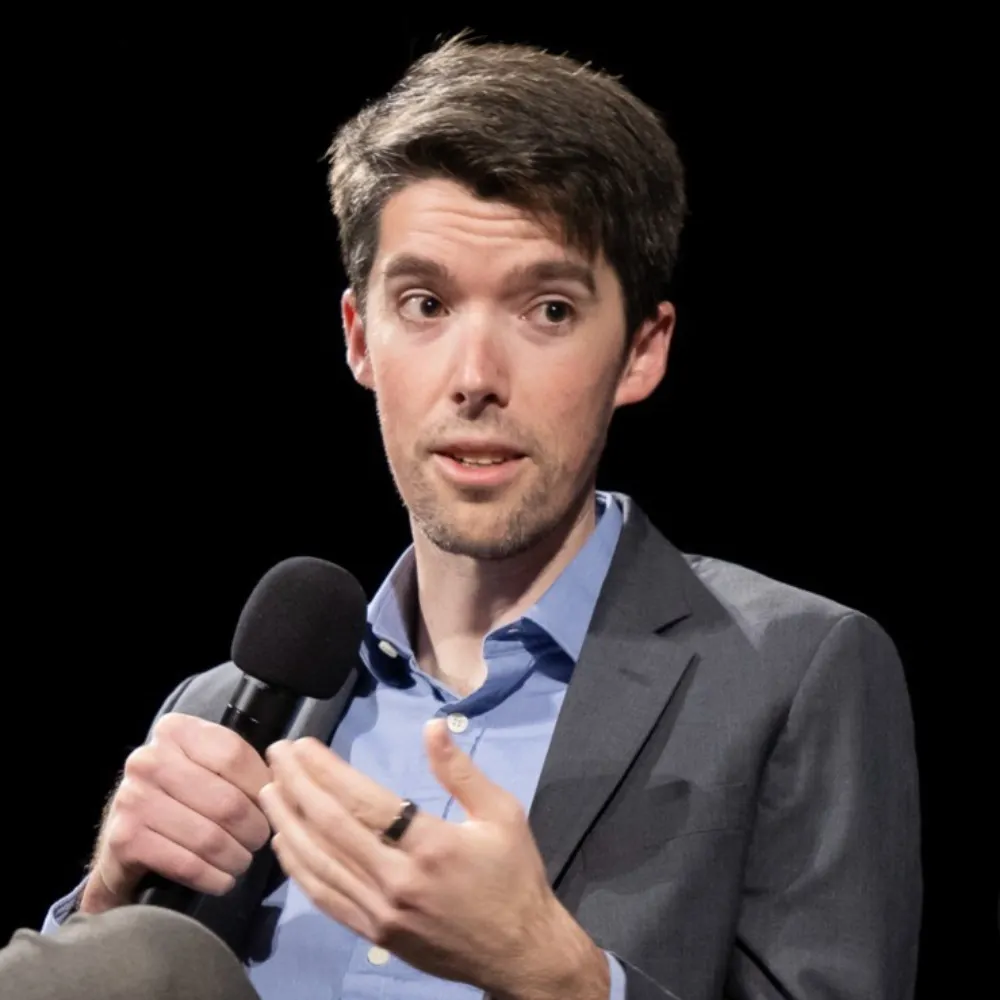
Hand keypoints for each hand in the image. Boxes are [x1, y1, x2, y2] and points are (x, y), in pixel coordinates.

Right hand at [80, 713, 271, 914]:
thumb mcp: (208, 768)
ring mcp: (133, 798)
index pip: (234, 756)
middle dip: (254, 830)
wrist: (125, 844)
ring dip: (236, 858)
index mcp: (175, 731)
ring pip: (210, 837)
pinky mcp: (124, 839)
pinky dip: (212, 877)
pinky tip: (222, 880)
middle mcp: (149, 759)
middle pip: (227, 801)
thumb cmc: (180, 799)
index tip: (271, 805)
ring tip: (242, 862)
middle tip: (259, 842)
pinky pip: (186, 864)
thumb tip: (285, 782)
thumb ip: (241, 766)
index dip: (261, 786)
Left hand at [259, 719, 608, 999]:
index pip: (363, 801)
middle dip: (297, 786)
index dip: (326, 770)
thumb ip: (461, 771)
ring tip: (270, 790)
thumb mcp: (501, 813)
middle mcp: (398, 880)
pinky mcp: (374, 934)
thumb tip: (431, 727)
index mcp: (431, 845)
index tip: (303, 746)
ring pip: (319, 863)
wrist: (520, 952)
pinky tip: (285, 843)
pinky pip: (325, 898)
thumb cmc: (513, 876)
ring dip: (288, 823)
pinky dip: (299, 868)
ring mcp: (382, 911)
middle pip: (331, 827)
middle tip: (277, 755)